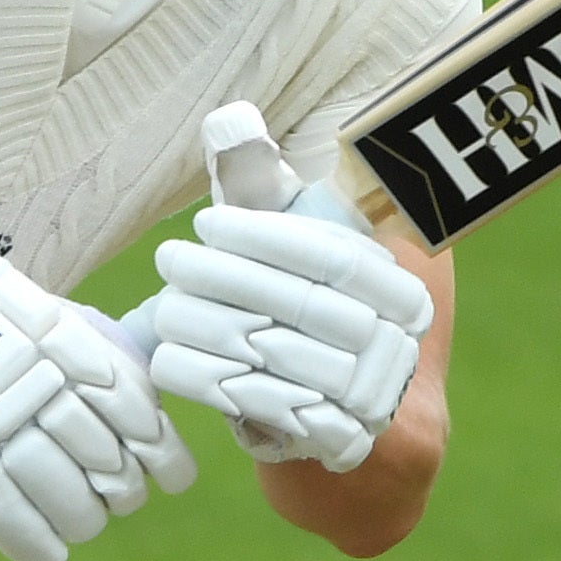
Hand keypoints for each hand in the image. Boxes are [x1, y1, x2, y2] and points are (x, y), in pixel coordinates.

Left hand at [136, 198, 431, 472]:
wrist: (334, 413)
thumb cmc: (299, 308)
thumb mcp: (289, 244)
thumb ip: (263, 187)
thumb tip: (229, 120)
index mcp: (398, 288)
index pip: (331, 255)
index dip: (266, 235)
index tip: (206, 222)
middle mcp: (395, 343)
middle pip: (301, 306)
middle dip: (226, 281)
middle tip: (169, 260)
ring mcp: (371, 398)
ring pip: (279, 358)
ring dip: (211, 332)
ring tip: (162, 307)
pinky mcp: (336, 441)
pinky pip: (270, 410)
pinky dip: (218, 384)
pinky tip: (174, 361)